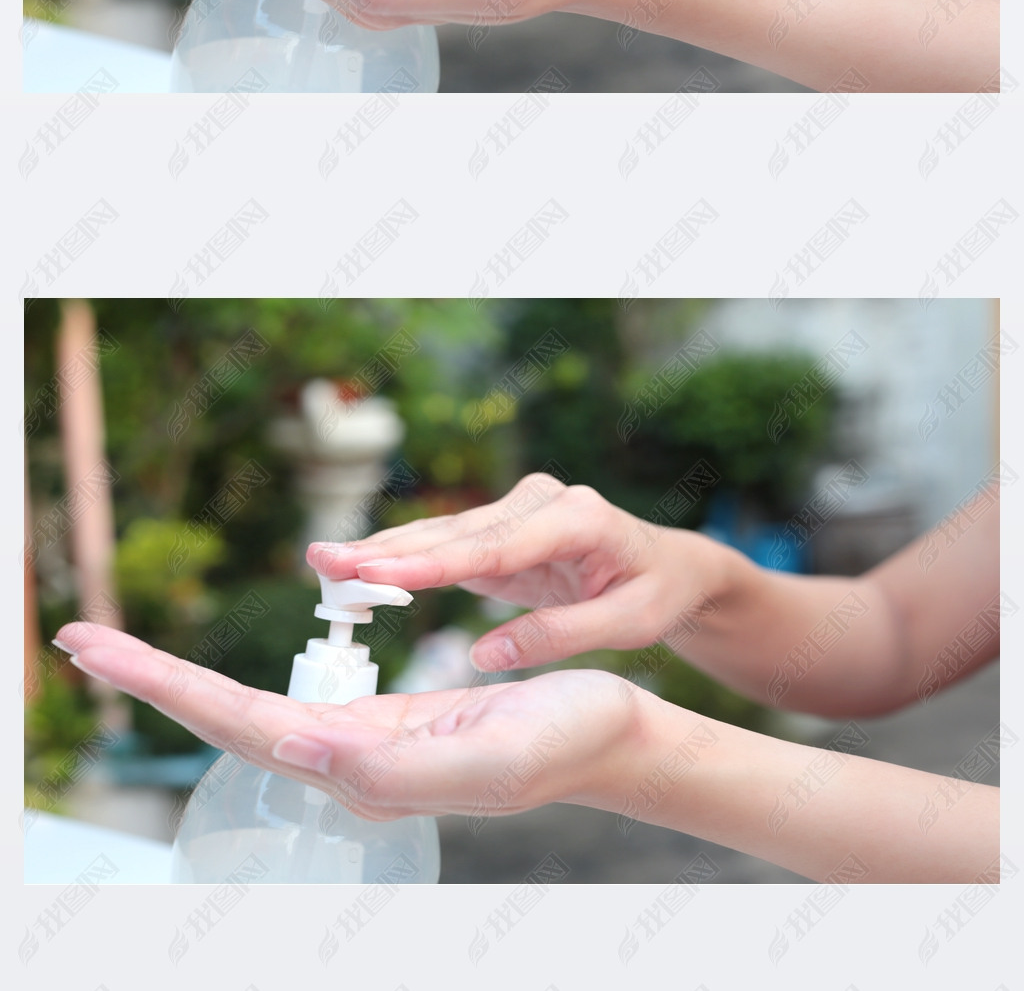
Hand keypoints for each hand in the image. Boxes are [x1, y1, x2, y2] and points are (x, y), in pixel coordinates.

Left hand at [53, 623, 640, 819]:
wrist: (610, 737)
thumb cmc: (563, 742)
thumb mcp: (487, 757)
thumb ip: (392, 769)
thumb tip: (296, 748)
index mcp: (362, 765)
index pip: (239, 722)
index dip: (166, 684)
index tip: (96, 649)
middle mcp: (346, 760)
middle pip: (224, 716)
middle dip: (148, 680)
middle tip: (77, 640)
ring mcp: (359, 746)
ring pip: (248, 712)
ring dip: (179, 685)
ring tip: (124, 656)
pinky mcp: (380, 727)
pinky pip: (289, 703)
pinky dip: (234, 687)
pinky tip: (215, 685)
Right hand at [308, 474, 721, 671]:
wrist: (671, 564)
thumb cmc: (656, 594)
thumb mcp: (629, 625)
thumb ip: (561, 636)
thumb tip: (486, 656)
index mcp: (576, 519)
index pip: (494, 546)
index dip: (433, 563)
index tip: (379, 573)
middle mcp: (541, 501)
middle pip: (456, 532)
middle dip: (388, 549)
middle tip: (324, 560)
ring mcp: (519, 508)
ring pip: (444, 534)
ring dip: (384, 550)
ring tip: (324, 560)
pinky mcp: (504, 526)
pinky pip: (449, 545)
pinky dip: (405, 557)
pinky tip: (361, 566)